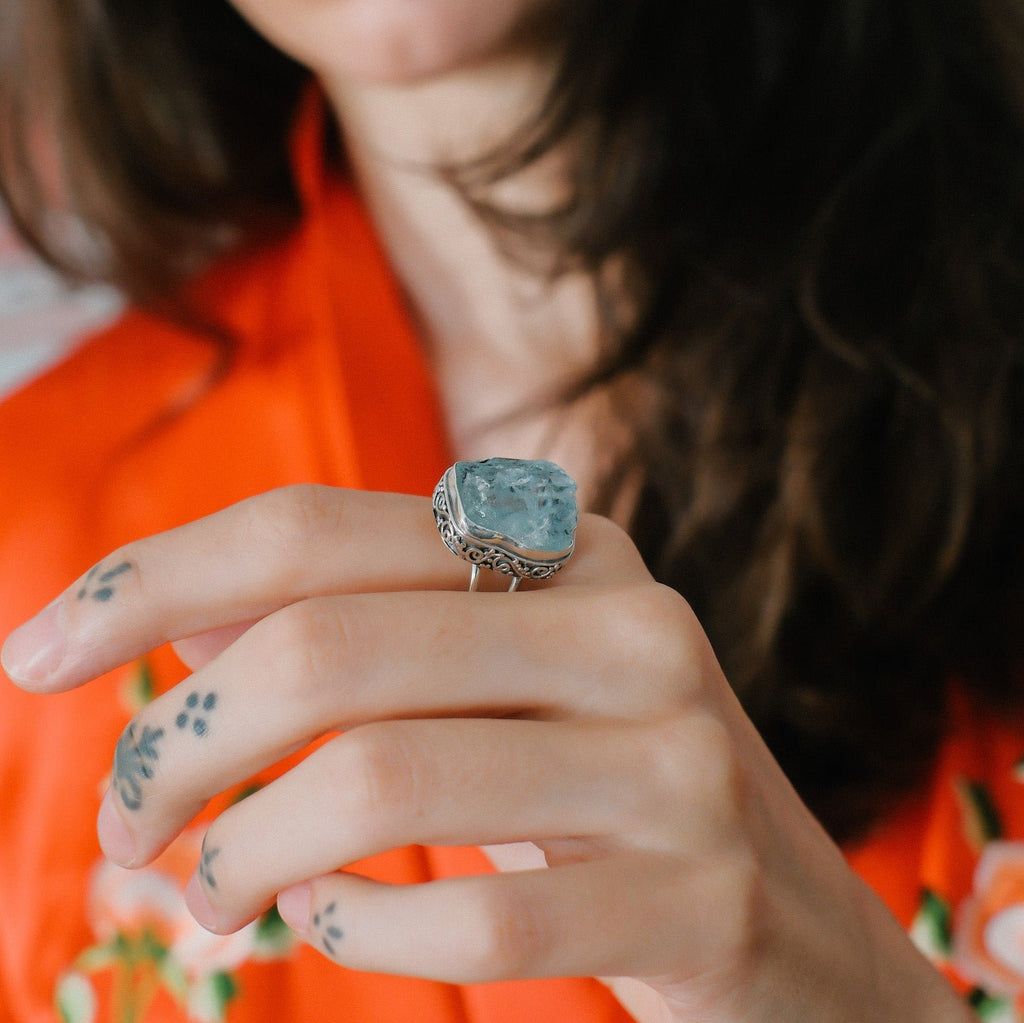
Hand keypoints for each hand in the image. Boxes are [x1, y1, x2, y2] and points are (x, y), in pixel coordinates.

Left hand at [2, 485, 973, 1021]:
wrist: (803, 936)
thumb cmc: (602, 797)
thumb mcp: (489, 689)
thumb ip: (359, 636)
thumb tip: (176, 619)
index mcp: (569, 551)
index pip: (322, 530)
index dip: (158, 576)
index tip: (40, 650)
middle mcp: (631, 625)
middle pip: (332, 643)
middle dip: (180, 736)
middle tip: (130, 816)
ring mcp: (679, 758)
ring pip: (383, 778)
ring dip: (244, 850)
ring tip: (209, 892)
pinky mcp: (704, 896)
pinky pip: (475, 919)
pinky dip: (361, 932)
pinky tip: (337, 925)